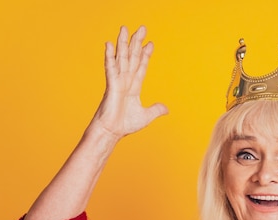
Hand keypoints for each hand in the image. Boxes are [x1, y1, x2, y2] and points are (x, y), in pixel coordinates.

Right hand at [91, 26, 167, 140]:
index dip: (145, 55)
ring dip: (123, 44)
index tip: (150, 44)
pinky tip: (110, 44)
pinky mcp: (111, 86)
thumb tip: (166, 109)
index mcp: (133, 88)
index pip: (141, 67)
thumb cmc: (124, 125)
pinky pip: (111, 68)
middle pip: (132, 58)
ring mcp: (117, 82)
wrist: (111, 132)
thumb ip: (156, 110)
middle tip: (141, 28)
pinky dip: (110, 56)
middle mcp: (125, 82)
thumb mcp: (146, 116)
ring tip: (125, 29)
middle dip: (136, 43)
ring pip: (121, 59)